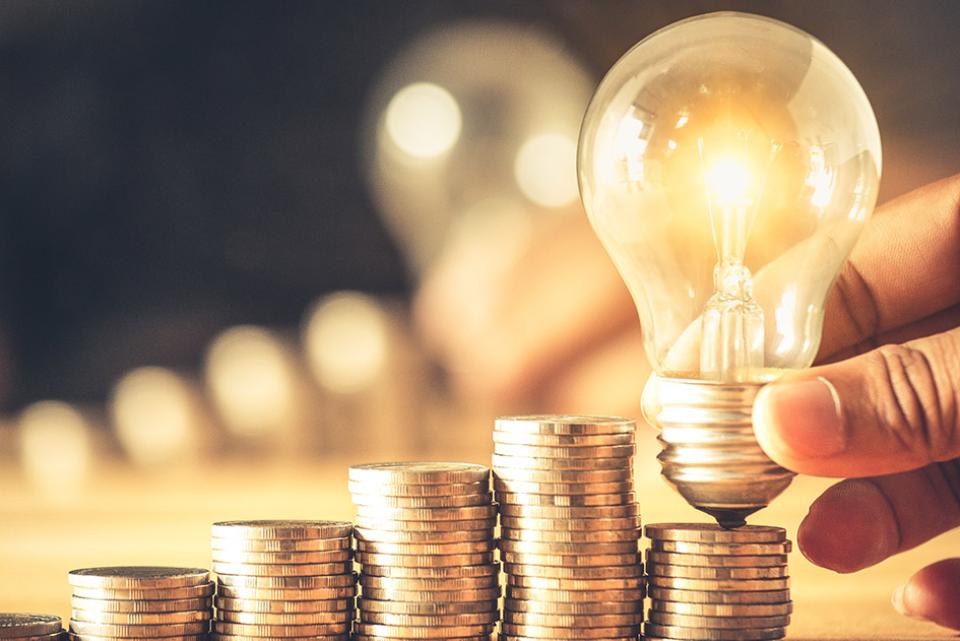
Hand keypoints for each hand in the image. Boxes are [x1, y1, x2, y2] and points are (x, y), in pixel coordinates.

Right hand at [753, 174, 959, 629]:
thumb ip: (916, 389)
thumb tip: (776, 421)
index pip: (847, 276)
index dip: (766, 334)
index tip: (693, 389)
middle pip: (881, 373)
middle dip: (815, 438)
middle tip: (745, 479)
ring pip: (936, 450)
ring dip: (881, 510)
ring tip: (827, 545)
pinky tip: (932, 597)